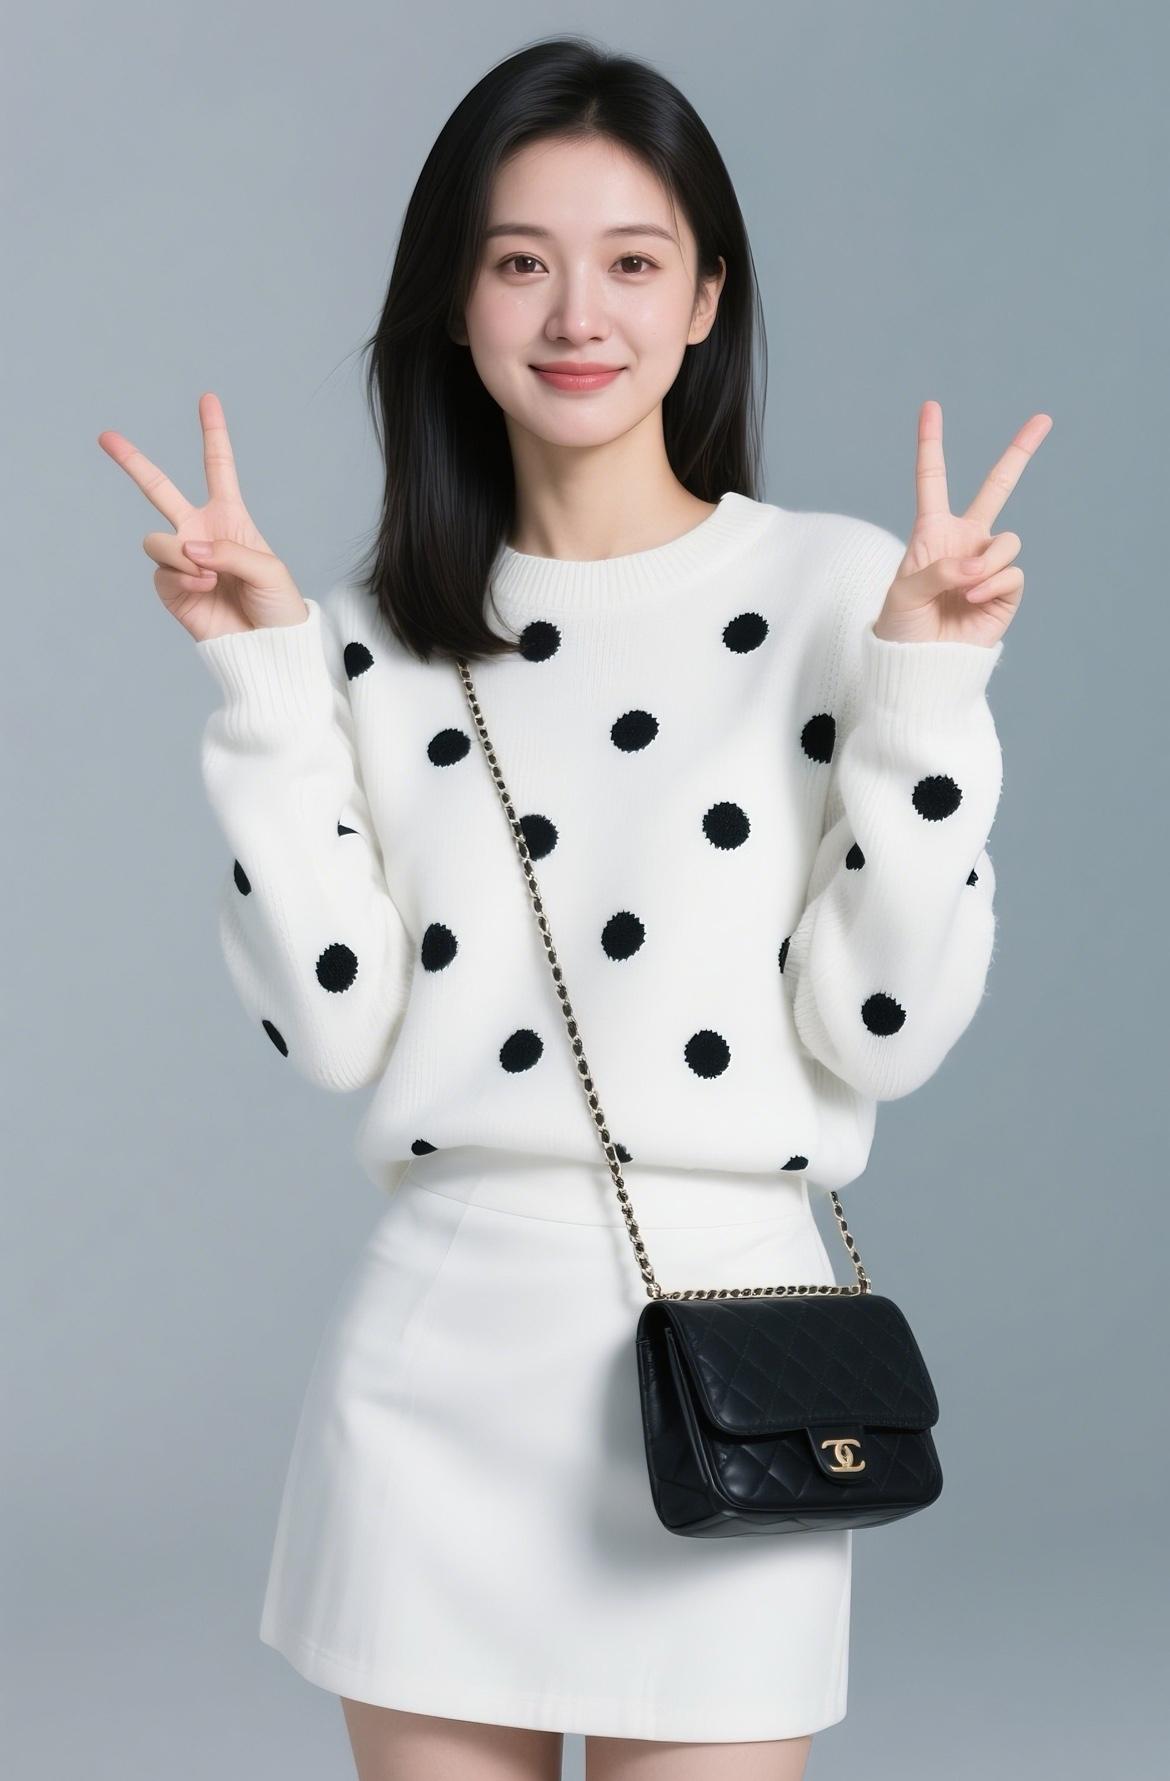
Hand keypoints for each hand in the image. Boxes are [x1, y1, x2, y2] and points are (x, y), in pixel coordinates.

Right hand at [97, 391, 307, 642]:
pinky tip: (204, 588)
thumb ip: (228, 551)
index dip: (213, 433)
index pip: (218, 467)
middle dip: (131, 462)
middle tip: (105, 436)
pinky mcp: (171, 588)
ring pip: (156, 540)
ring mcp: (182, 560)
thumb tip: (189, 548)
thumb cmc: (278, 606)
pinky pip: (161, 570)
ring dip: (181, 555)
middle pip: (158, 489)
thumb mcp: (268, 569)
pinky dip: (183, 577)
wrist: (269, 649)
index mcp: (230, 517)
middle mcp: (200, 533)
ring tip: (208, 575)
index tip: (208, 399)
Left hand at [873, 400, 1052, 647]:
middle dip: (1020, 452)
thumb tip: (977, 564)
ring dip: (984, 564)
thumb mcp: (904, 593)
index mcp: (932, 532)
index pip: (932, 480)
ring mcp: (988, 563)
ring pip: (1007, 540)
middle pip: (997, 487)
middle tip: (1043, 419)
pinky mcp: (1006, 590)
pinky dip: (992, 584)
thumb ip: (936, 569)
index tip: (930, 407)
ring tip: (963, 589)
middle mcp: (965, 541)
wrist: (919, 666)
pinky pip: (1012, 571)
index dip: (930, 444)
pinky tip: (973, 600)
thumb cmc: (902, 628)